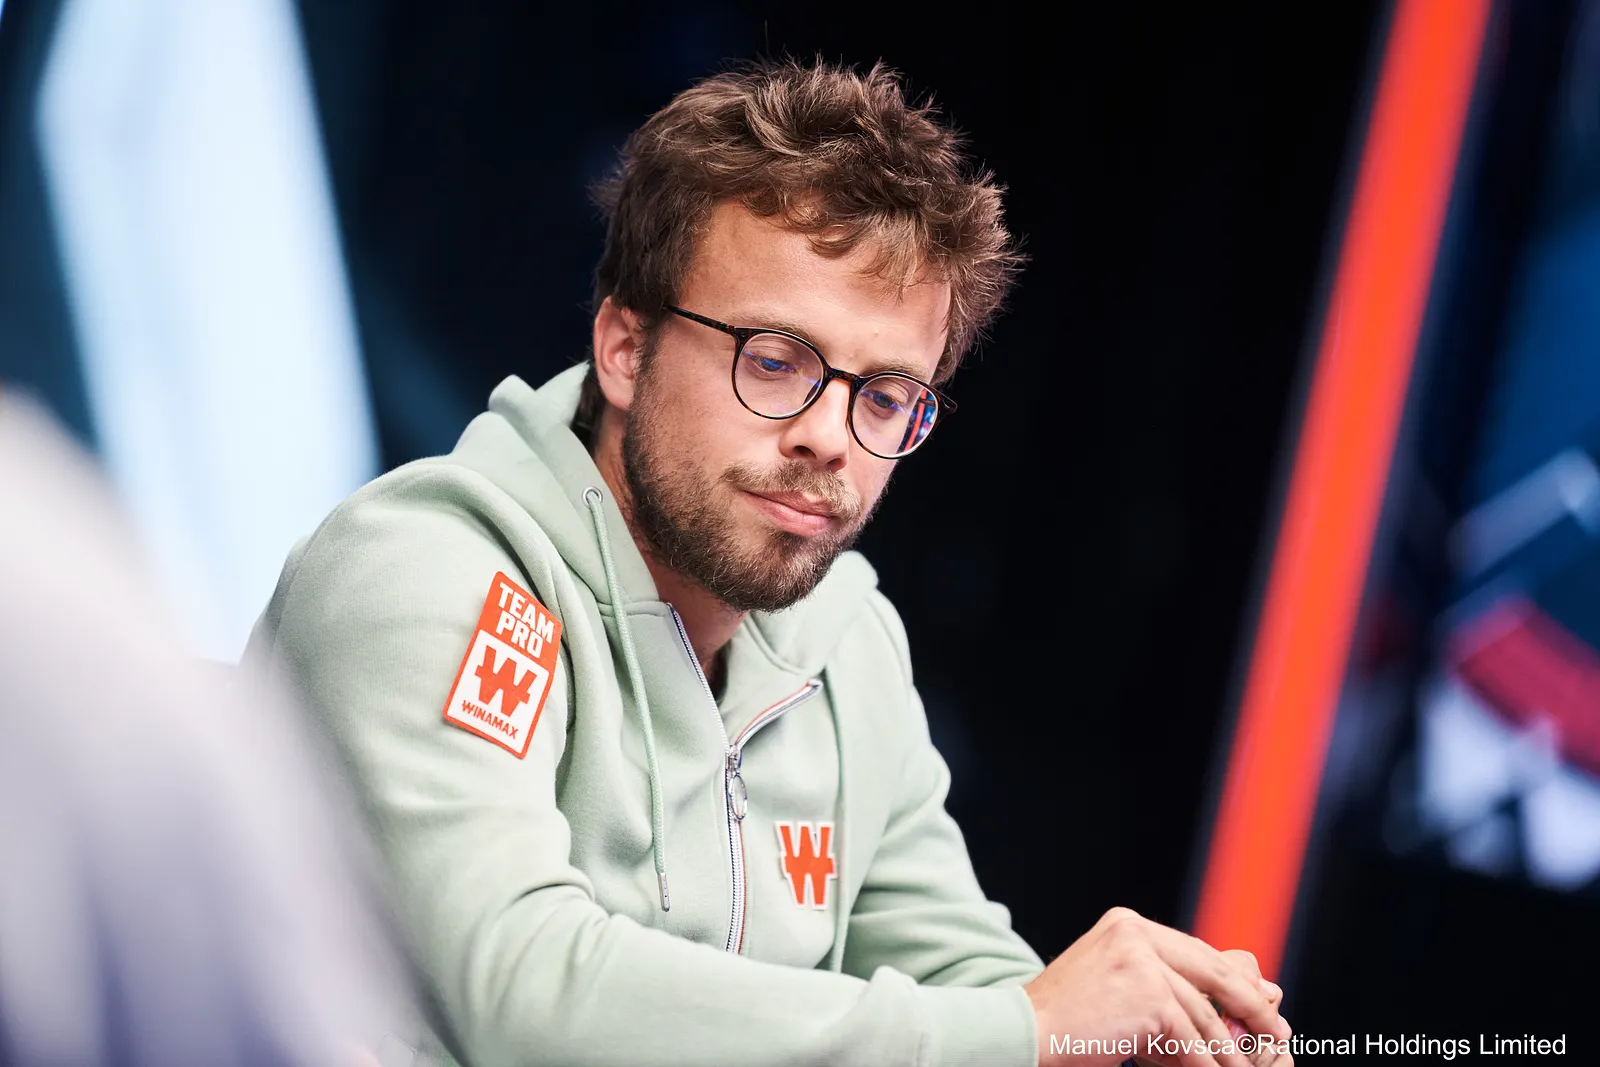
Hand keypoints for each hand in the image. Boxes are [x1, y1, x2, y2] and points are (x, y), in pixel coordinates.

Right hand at [1024, 907, 1292, 1066]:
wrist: (1022, 1032)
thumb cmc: (1065, 1018)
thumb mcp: (1114, 986)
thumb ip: (1161, 984)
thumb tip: (1230, 992)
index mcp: (1126, 924)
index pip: (1194, 951)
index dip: (1232, 979)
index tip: (1262, 1002)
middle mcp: (1134, 933)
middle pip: (1208, 970)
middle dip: (1247, 1004)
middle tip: (1275, 1030)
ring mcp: (1141, 961)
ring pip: (1201, 1010)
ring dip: (1228, 1047)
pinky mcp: (1147, 995)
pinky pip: (1189, 1037)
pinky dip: (1205, 1063)